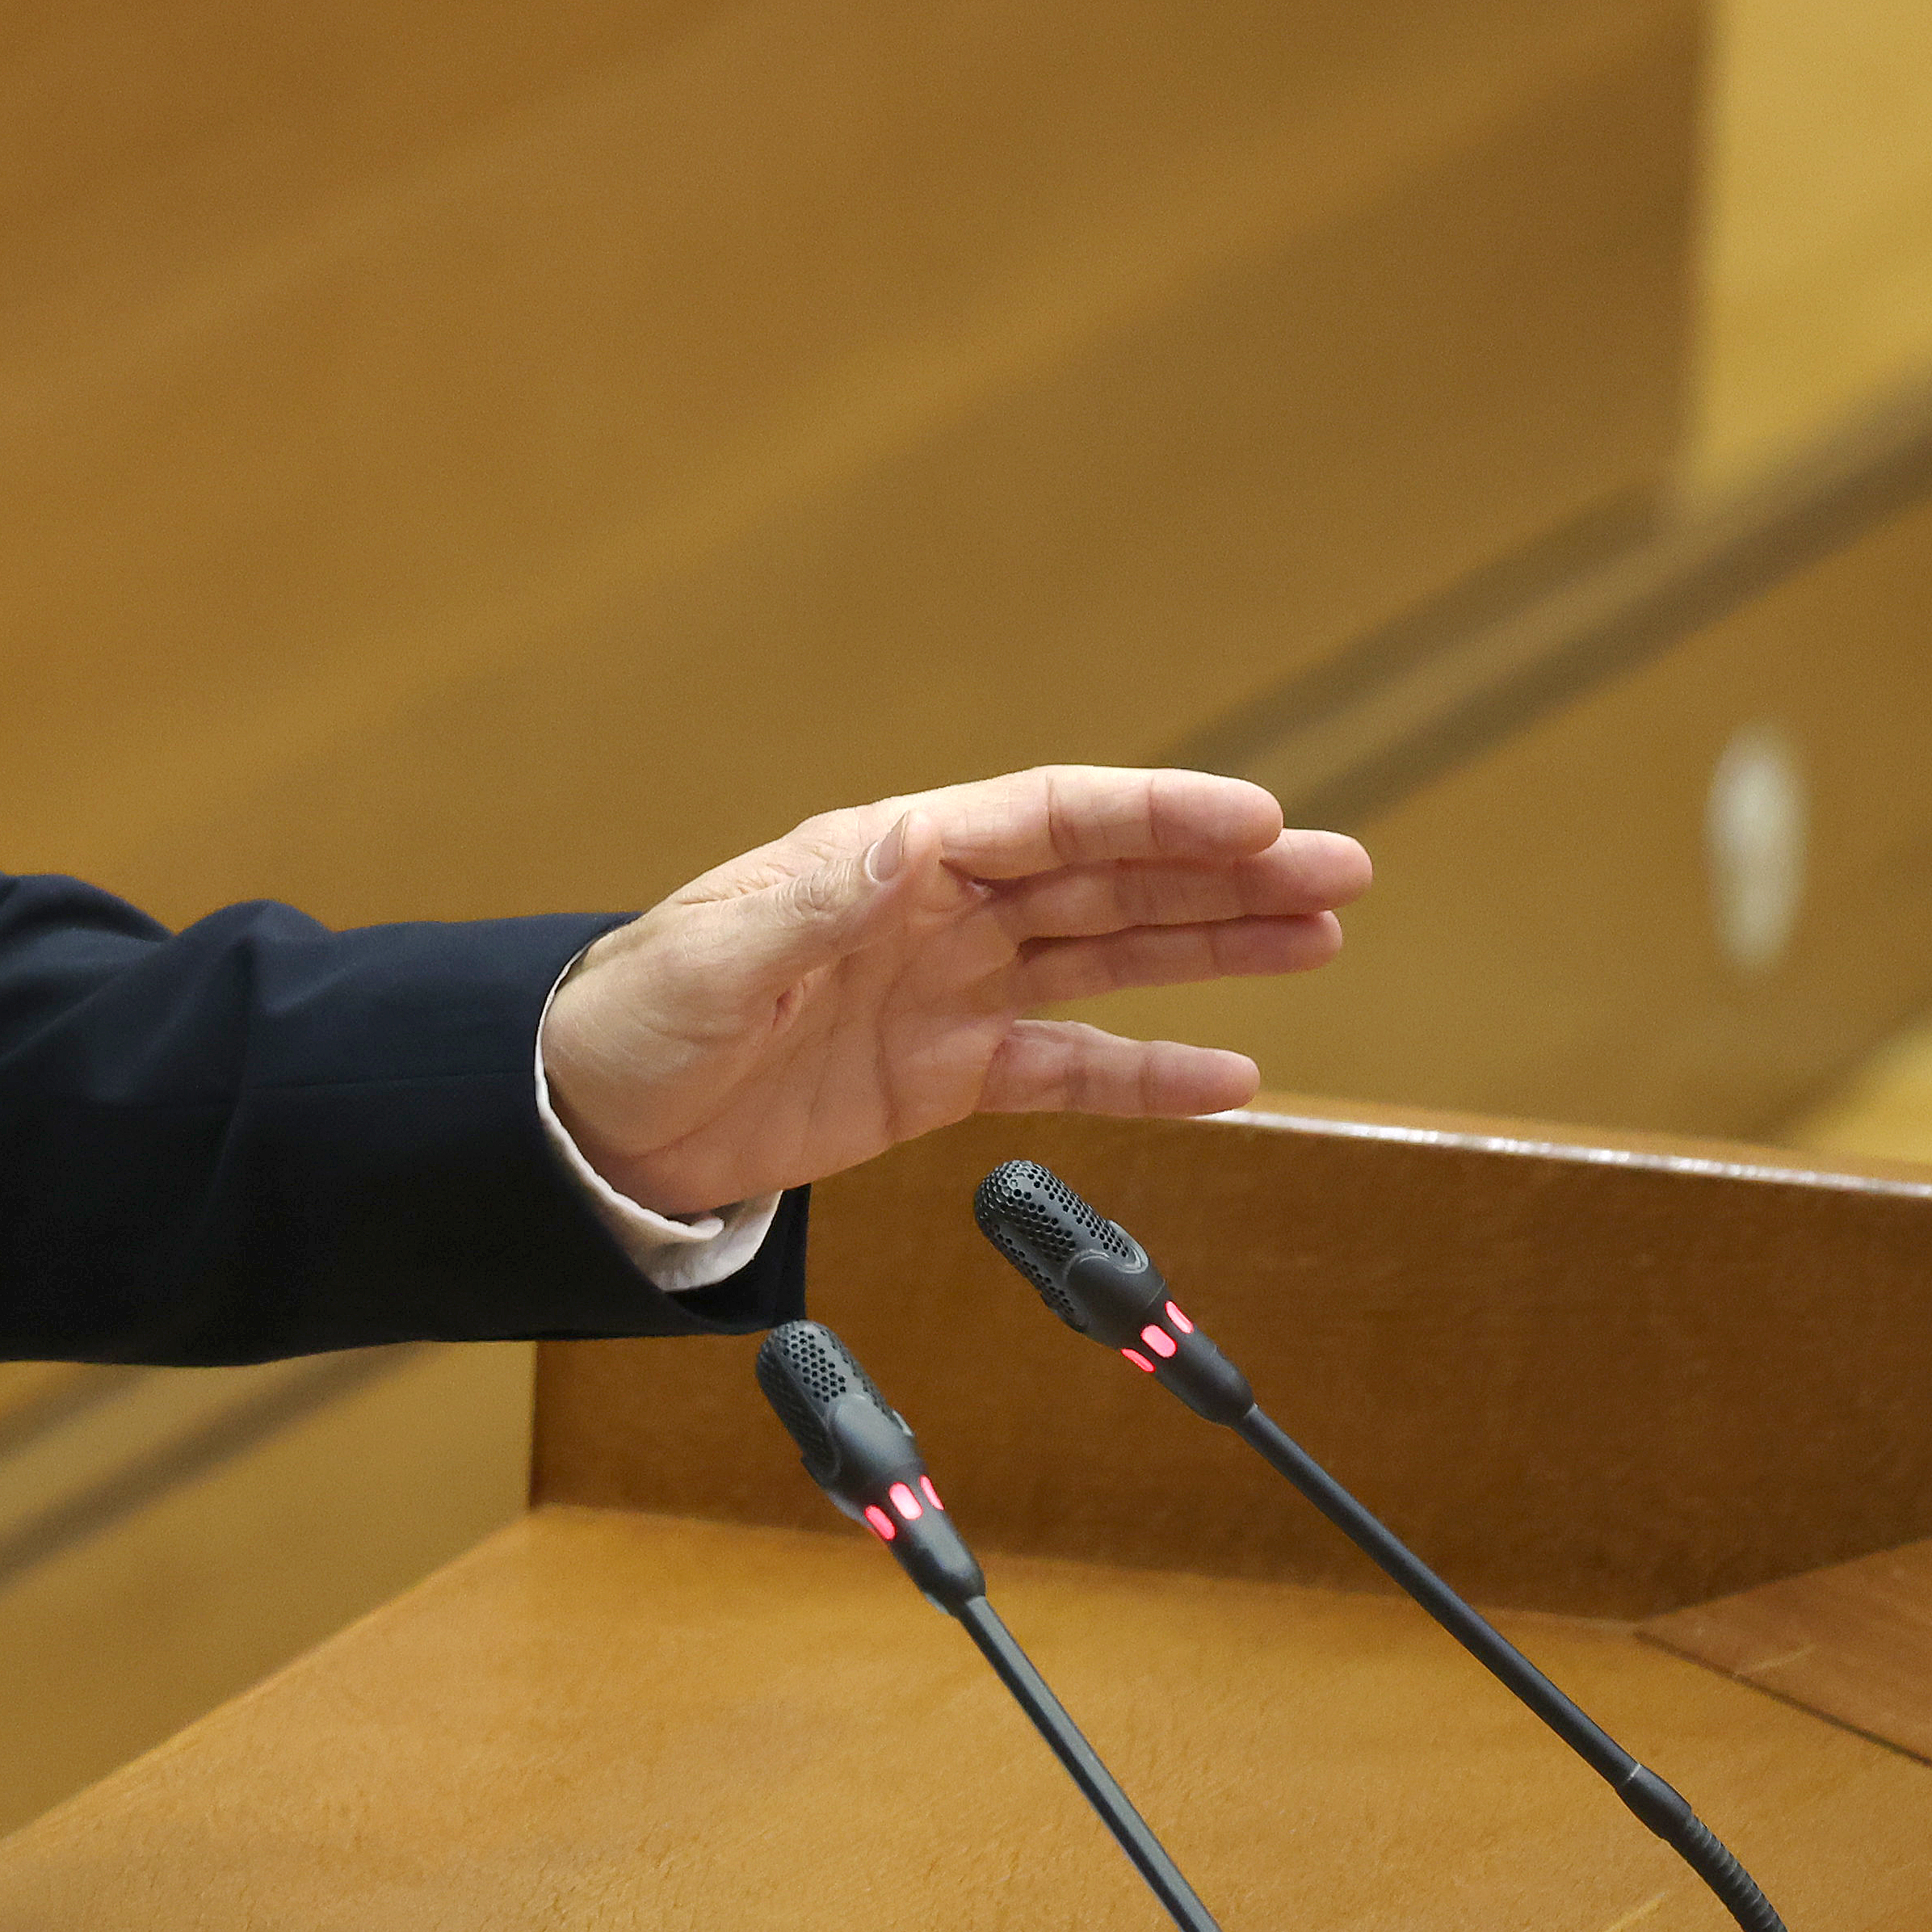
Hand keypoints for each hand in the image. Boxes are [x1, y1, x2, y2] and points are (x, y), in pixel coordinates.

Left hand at [542, 763, 1368, 1221]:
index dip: (1158, 814)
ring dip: (1215, 949)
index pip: (1052, 817)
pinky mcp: (943, 1074)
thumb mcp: (711, 959)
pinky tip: (1234, 1075)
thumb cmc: (631, 1018)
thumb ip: (810, 907)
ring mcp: (949, 990)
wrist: (589, 1118)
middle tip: (1341, 871)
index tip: (1259, 818)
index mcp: (888, 860)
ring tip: (1322, 936)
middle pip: (1107, 878)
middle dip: (1224, 873)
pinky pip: (1069, 1068)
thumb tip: (902, 849)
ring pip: (1110, 959)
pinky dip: (1151, 1075)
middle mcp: (937, 912)